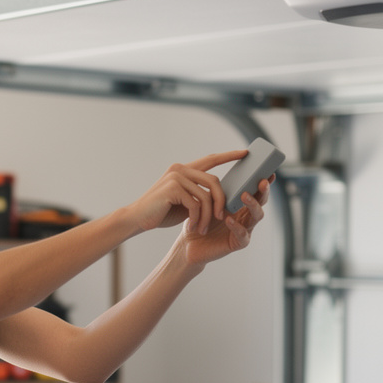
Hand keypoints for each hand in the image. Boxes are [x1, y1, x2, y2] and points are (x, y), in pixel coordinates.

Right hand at [126, 151, 246, 234]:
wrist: (137, 219)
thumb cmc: (161, 212)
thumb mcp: (185, 202)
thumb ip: (199, 195)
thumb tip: (221, 198)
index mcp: (184, 169)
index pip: (211, 159)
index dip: (229, 156)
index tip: (245, 153)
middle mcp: (180, 168)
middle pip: (214, 180)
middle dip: (221, 201)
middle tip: (221, 217)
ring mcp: (176, 176)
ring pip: (206, 195)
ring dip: (208, 215)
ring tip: (204, 228)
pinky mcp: (172, 187)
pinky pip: (195, 204)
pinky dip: (197, 219)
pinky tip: (193, 227)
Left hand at [178, 175, 271, 265]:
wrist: (189, 243)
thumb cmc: (200, 220)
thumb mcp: (208, 201)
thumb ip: (217, 190)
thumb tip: (219, 172)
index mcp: (241, 205)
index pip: (256, 192)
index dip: (264, 183)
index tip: (270, 172)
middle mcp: (246, 216)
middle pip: (261, 202)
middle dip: (263, 191)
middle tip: (262, 181)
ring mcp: (245, 230)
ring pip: (256, 216)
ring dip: (253, 204)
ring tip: (245, 195)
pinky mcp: (238, 243)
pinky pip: (242, 234)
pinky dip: (237, 226)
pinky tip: (229, 219)